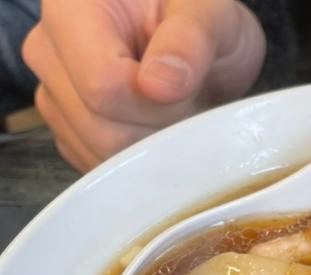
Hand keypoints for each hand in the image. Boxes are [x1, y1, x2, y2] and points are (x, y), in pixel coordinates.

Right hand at [22, 0, 265, 171]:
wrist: (199, 42)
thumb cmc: (199, 16)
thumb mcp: (209, 13)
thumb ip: (189, 40)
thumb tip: (159, 86)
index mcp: (71, 10)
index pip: (103, 85)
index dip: (157, 105)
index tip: (188, 88)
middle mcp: (49, 53)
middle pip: (102, 129)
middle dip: (160, 129)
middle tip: (188, 101)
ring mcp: (54, 98)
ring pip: (104, 156)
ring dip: (154, 148)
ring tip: (176, 111)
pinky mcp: (70, 134)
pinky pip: (105, 170)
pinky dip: (142, 163)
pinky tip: (160, 130)